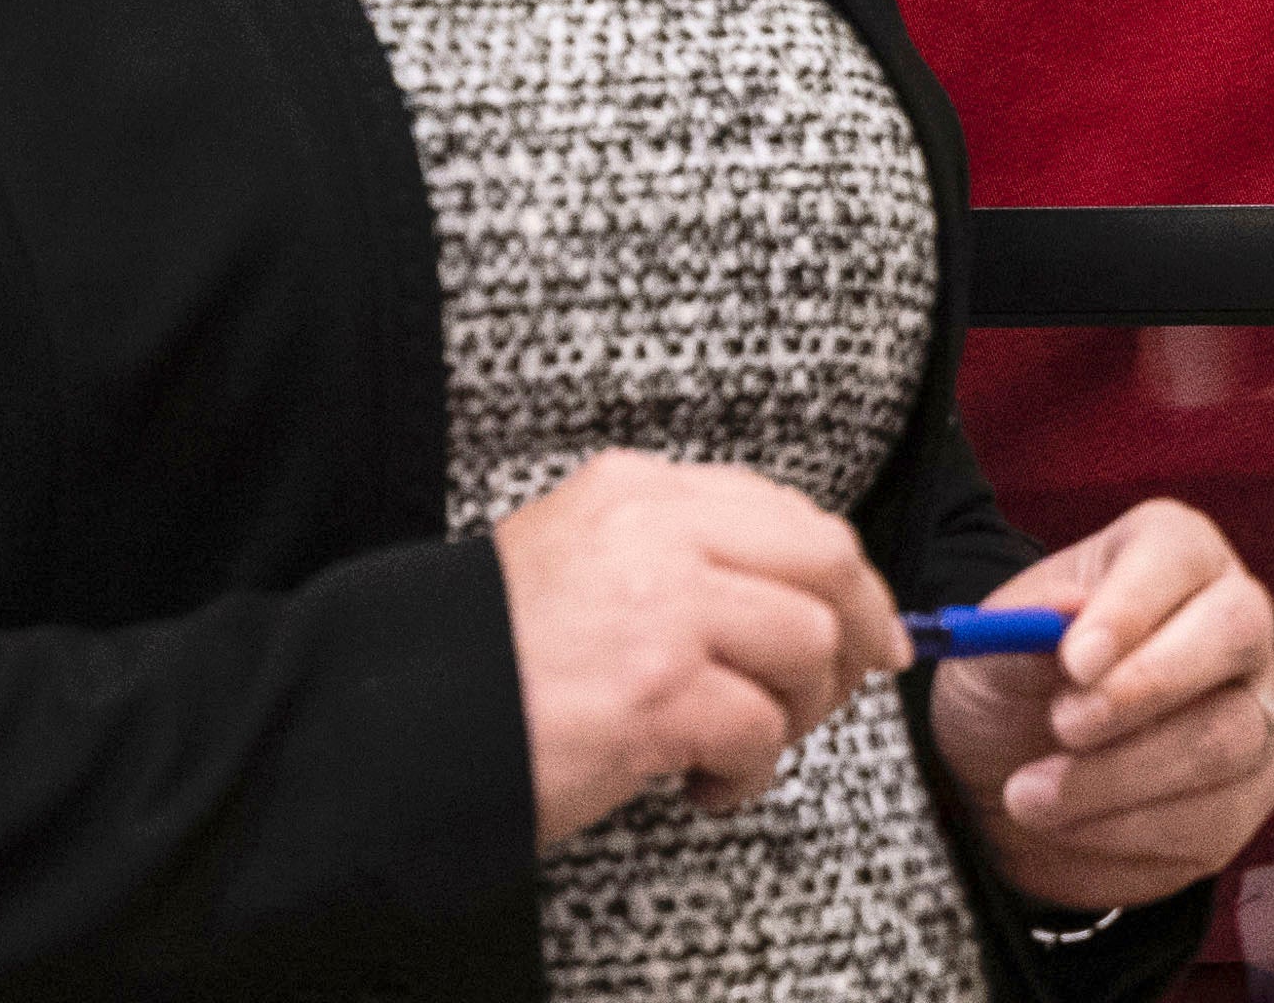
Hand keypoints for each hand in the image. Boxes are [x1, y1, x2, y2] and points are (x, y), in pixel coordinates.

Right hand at [493, 452, 905, 847]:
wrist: (403, 715)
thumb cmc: (496, 653)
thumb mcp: (586, 556)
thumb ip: (687, 556)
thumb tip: (817, 601)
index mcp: (639, 489)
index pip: (790, 514)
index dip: (848, 580)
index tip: (870, 631)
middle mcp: (656, 532)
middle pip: (824, 562)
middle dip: (854, 637)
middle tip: (832, 694)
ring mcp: (661, 610)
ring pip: (807, 646)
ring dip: (793, 714)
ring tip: (737, 746)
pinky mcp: (657, 695)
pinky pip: (762, 733)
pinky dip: (749, 773)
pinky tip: (701, 784)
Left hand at [923, 500, 1273, 917]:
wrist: (1012, 781)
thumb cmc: (1011, 688)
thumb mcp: (990, 654)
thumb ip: (1021, 632)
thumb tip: (1062, 608)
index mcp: (1171, 553)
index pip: (1176, 553)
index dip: (1132, 604)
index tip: (1075, 660)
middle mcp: (1231, 618)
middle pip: (1236, 630)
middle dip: (1148, 685)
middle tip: (1065, 725)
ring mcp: (1253, 707)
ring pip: (1226, 737)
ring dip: (1118, 775)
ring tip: (1028, 793)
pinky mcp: (1248, 792)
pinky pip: (1213, 814)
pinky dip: (1125, 829)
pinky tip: (1065, 826)